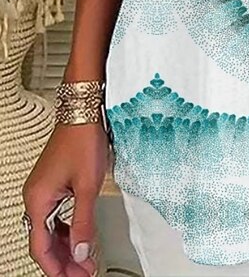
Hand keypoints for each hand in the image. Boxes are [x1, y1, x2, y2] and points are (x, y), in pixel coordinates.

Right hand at [22, 122, 109, 275]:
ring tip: (85, 259)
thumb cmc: (83, 140)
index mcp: (38, 200)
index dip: (57, 268)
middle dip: (64, 260)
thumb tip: (83, 251)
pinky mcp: (52, 184)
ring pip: (50, 230)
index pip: (41, 248)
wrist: (83, 113)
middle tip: (84, 272)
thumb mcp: (88, 186)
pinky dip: (67, 230)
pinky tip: (80, 237)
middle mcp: (35, 197)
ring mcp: (42, 190)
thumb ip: (84, 222)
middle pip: (44, 241)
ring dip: (67, 246)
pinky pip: (55, 216)